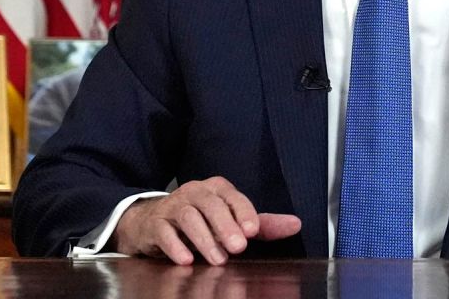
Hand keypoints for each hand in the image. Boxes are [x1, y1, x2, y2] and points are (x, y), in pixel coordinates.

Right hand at [114, 176, 301, 264]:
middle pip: (211, 205)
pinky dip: (175, 245)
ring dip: (204, 239)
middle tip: (238, 248)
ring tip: (217, 259)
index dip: (243, 212)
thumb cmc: (200, 221)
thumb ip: (262, 225)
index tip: (253, 231)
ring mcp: (173, 206)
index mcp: (217, 189)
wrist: (153, 222)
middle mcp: (195, 192)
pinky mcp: (155, 223)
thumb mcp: (231, 221)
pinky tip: (186, 259)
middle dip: (225, 226)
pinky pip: (164, 231)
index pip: (233, 197)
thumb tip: (295, 224)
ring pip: (188, 217)